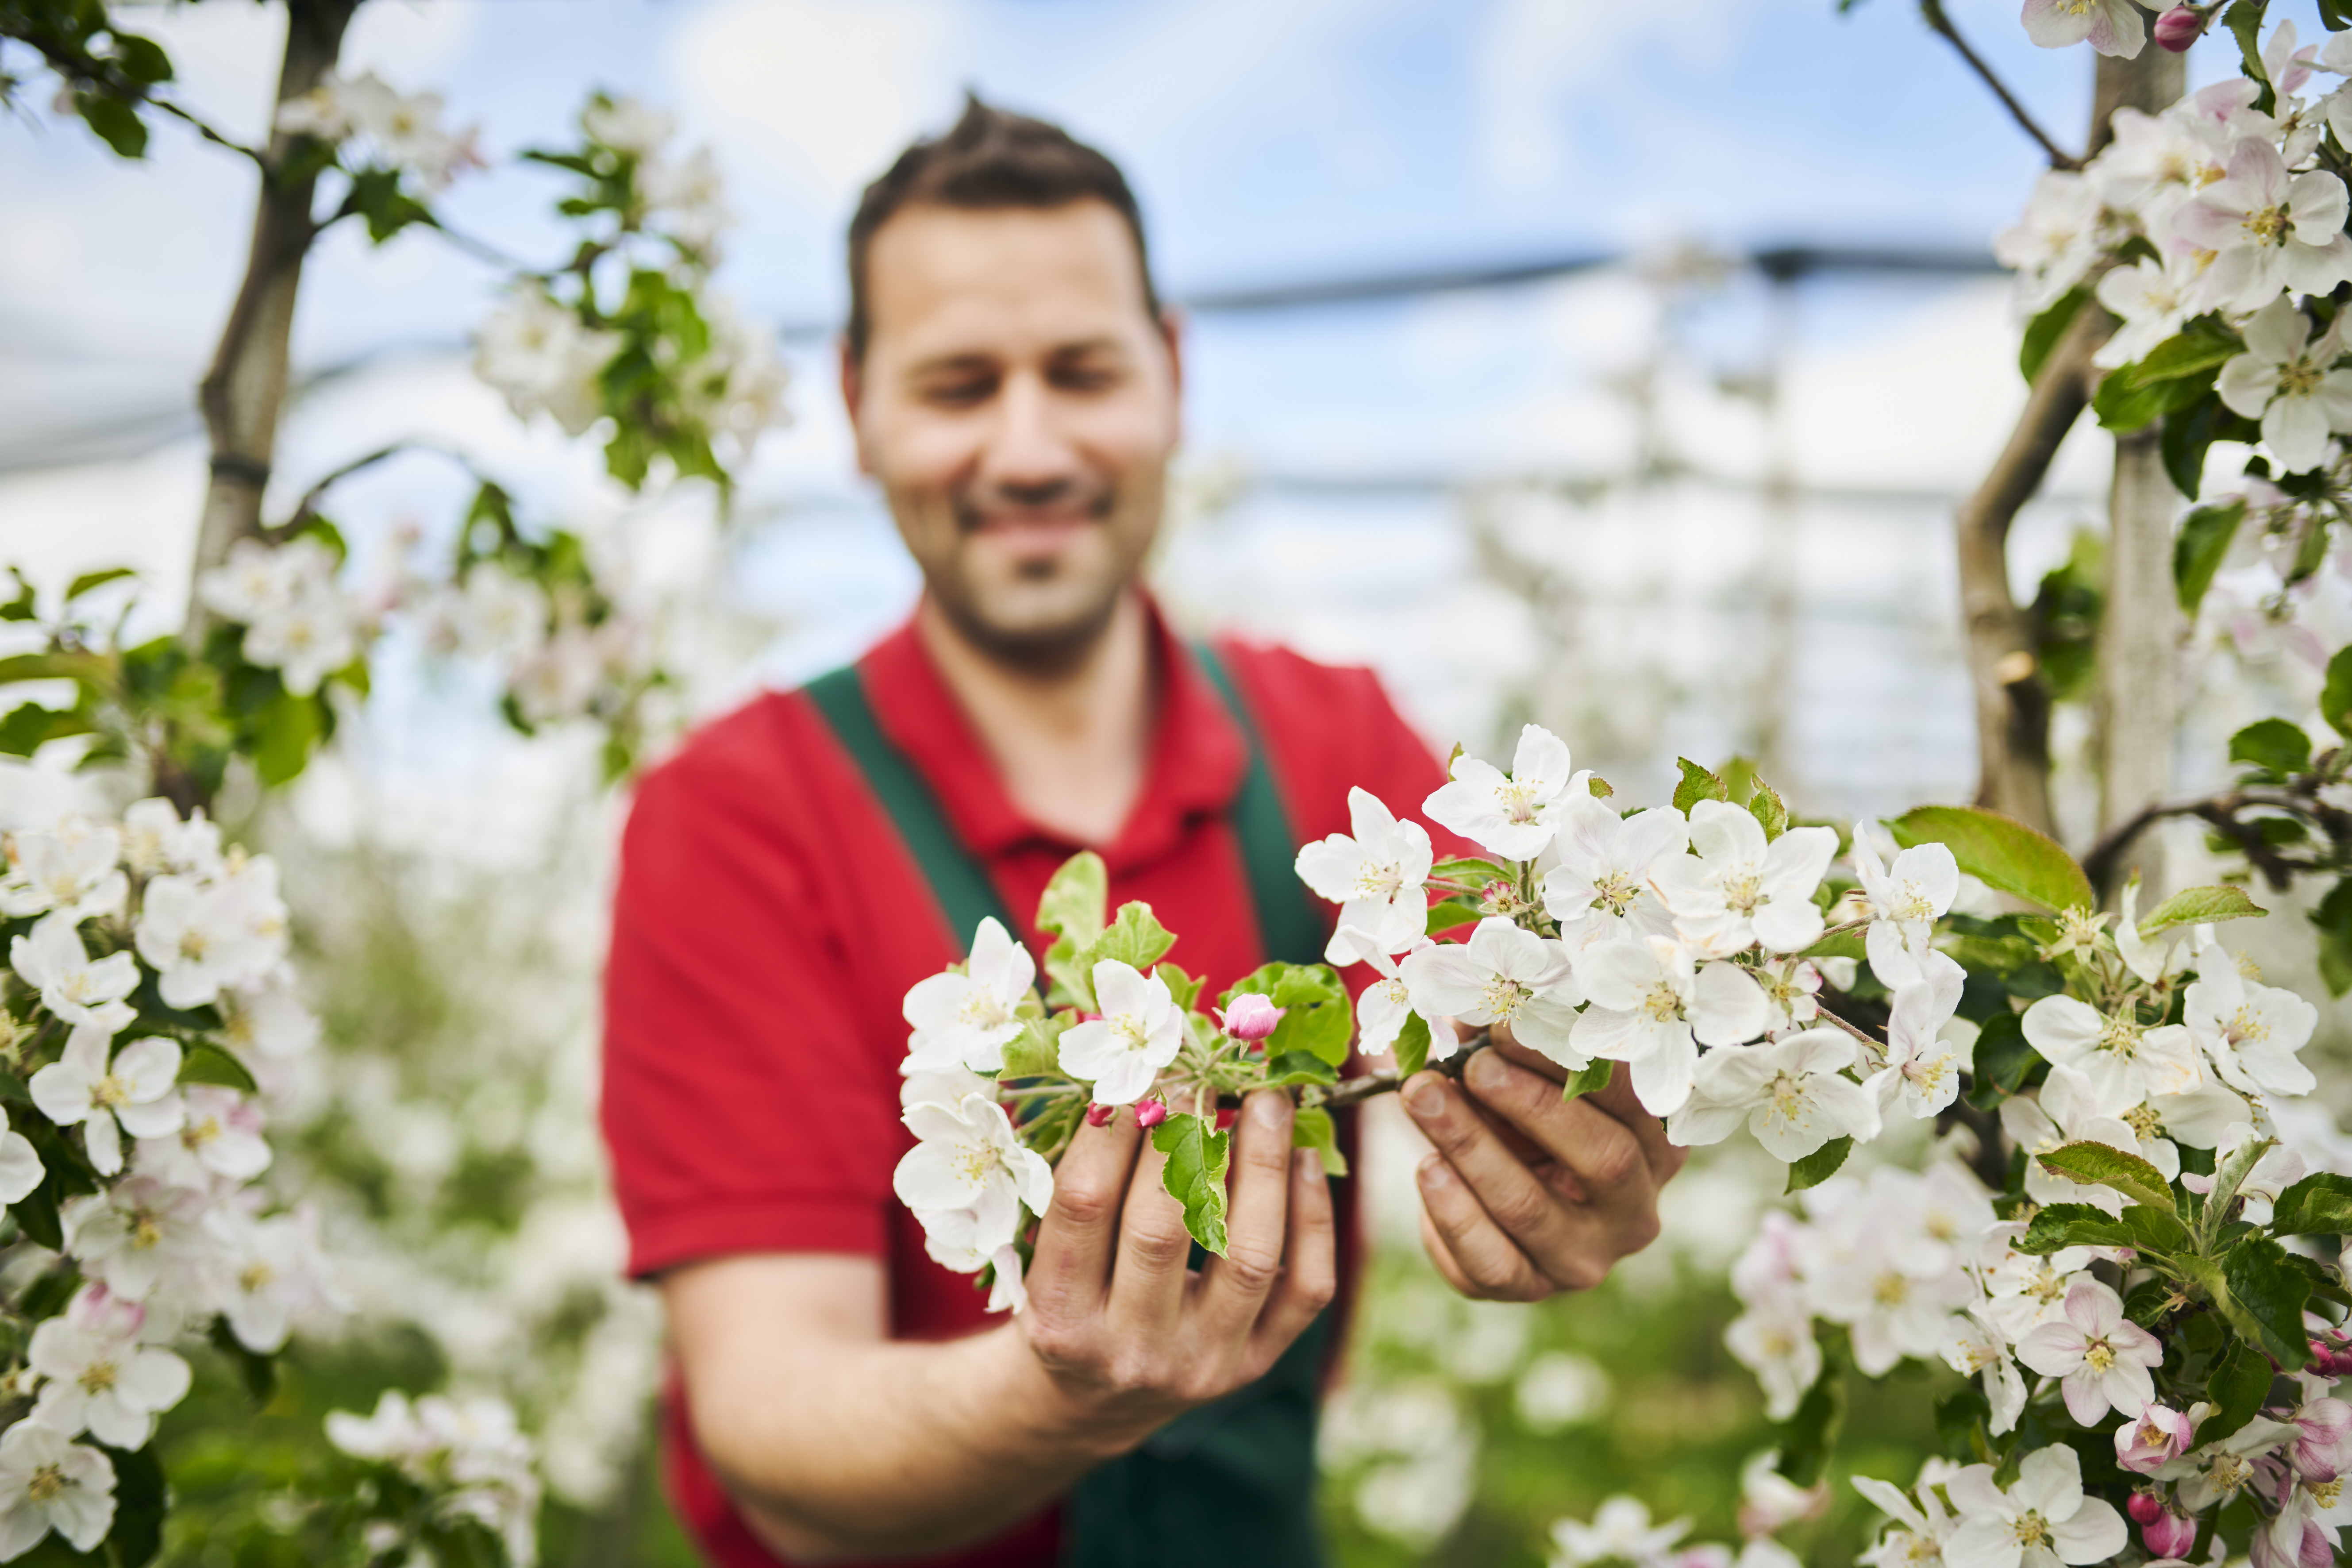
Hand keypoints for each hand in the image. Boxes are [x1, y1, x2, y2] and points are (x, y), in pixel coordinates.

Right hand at [1017, 1090, 1335, 1451]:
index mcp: (1060, 1318)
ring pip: (1248, 1255)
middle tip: (1201, 1078)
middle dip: (1184, 1138)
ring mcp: (1201, 1364)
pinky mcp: (1255, 1366)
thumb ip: (1076, 1183)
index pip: (1085, 1205)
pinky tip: (1305, 1160)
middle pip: (1162, 1228)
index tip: (1135, 1076)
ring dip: (1263, 1165)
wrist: (1094, 1403)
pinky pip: (1304, 1288)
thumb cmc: (1066, 1303)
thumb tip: (1131, 1079)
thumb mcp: (1042, 1255)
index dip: (1111, 1129)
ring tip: (1267, 1102)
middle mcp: (1130, 1349)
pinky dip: (1313, 1217)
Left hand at [1402, 1030, 1686, 1300]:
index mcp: (1657, 1146)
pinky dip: (1453, 1212)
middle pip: (1602, 1159)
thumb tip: (1466, 1008)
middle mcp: (1635, 1212)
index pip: (1632, 1101)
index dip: (1569, 1061)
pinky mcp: (1530, 1287)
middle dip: (1530, 1105)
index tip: (1508, 1025)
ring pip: (1531, 1209)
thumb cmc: (1522, 1114)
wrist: (1495, 1184)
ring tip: (1423, 1096)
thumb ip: (1509, 1044)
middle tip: (1473, 1065)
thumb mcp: (1525, 1075)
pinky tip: (1427, 1166)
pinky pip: (1490, 1261)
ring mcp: (1585, 1259)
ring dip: (1470, 1144)